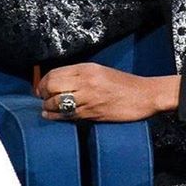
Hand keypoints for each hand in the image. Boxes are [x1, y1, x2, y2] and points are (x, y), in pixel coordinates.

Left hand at [36, 63, 174, 121]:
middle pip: (53, 86)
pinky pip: (68, 115)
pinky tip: (50, 116)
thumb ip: (81, 75)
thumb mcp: (101, 72)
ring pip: (57, 102)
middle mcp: (86, 81)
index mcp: (87, 68)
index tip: (40, 88)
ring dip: (47, 107)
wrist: (145, 95)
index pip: (56, 73)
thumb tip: (59, 82)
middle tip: (42, 98)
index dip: (43, 82)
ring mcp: (89, 98)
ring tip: (46, 109)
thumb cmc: (124, 84)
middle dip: (43, 93)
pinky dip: (55, 116)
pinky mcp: (93, 113)